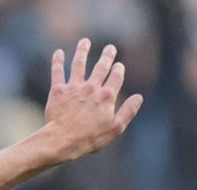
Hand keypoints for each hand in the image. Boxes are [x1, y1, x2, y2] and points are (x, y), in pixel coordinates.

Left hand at [42, 40, 142, 163]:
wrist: (62, 140)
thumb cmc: (89, 138)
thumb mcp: (115, 128)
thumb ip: (128, 111)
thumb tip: (138, 97)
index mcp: (107, 96)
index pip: (116, 77)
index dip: (118, 70)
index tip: (118, 66)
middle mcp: (92, 87)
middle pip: (101, 67)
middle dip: (107, 56)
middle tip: (110, 48)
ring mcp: (74, 88)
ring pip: (79, 64)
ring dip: (83, 51)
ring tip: (85, 42)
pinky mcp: (58, 91)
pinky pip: (58, 72)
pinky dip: (58, 61)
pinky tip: (58, 52)